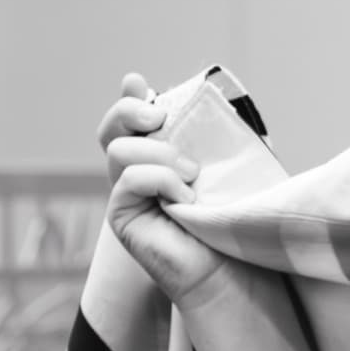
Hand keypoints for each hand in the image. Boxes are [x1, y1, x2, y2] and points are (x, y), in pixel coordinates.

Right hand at [99, 70, 232, 310]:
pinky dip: (160, 180)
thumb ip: (214, 138)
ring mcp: (127, 194)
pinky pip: (130, 179)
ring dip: (161, 154)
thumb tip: (215, 102)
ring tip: (193, 176)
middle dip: (130, 111)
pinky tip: (185, 198)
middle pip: (112, 129)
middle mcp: (137, 174)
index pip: (132, 121)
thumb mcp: (229, 168)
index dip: (130, 99)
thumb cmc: (236, 220)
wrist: (235, 267)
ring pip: (120, 150)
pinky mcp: (122, 216)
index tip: (138, 82)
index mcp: (159, 158)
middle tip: (159, 119)